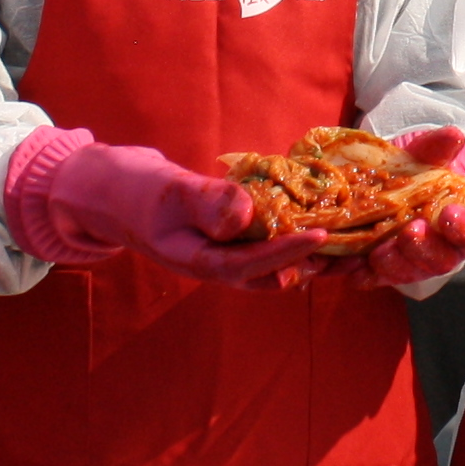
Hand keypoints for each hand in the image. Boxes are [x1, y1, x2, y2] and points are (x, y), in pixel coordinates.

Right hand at [15, 134, 323, 286]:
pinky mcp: (226, 239)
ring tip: (349, 247)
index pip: (250, 265)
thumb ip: (204, 201)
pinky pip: (264, 246)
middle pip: (271, 276)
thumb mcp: (167, 190)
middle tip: (354, 252)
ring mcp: (220, 254)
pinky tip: (317, 224)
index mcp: (197, 261)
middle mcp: (214, 265)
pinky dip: (291, 238)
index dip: (287, 251)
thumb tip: (245, 215)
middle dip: (312, 265)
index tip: (322, 234)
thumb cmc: (134, 189)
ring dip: (308, 258)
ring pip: (272, 266)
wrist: (110, 191)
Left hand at [339, 126, 464, 283]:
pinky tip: (351, 268)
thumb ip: (440, 148)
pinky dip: (364, 275)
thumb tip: (454, 135)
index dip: (464, 228)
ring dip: (394, 265)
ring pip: (409, 272)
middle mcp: (443, 249)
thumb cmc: (420, 172)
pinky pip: (376, 278)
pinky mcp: (386, 270)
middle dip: (424, 248)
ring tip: (378, 251)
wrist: (392, 184)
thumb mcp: (427, 156)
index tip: (449, 215)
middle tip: (409, 231)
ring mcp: (414, 263)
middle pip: (441, 259)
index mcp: (463, 223)